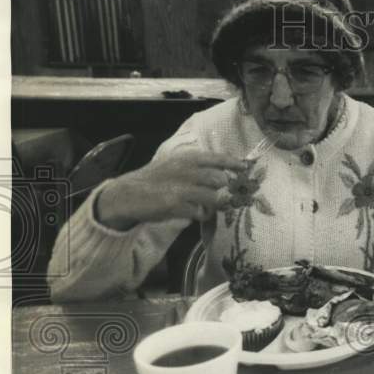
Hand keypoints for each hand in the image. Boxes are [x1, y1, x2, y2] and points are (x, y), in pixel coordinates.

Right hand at [95, 150, 245, 230]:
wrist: (127, 194)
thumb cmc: (155, 179)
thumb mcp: (174, 163)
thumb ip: (196, 166)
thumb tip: (223, 172)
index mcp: (187, 158)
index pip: (218, 159)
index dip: (234, 164)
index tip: (245, 168)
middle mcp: (186, 170)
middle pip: (221, 180)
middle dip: (222, 189)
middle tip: (217, 193)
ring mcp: (182, 188)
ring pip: (213, 197)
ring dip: (212, 204)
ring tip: (204, 205)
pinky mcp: (176, 206)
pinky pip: (200, 213)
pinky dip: (200, 215)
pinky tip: (192, 213)